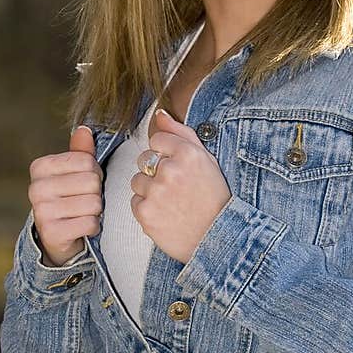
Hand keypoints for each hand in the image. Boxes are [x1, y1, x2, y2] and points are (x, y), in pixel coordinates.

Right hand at [28, 126, 103, 265]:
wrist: (57, 238)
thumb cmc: (69, 199)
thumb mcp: (74, 173)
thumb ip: (80, 152)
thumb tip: (83, 129)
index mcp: (40, 167)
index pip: (86, 161)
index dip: (94, 173)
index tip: (83, 183)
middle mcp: (36, 187)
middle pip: (92, 181)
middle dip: (96, 193)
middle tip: (83, 201)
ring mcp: (42, 211)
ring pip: (93, 203)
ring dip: (95, 211)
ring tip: (81, 214)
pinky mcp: (52, 232)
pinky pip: (90, 223)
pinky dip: (93, 227)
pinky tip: (81, 227)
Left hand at [130, 109, 231, 264]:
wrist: (217, 239)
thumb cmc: (214, 199)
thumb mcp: (206, 160)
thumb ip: (181, 133)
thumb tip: (159, 114)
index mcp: (188, 153)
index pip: (157, 139)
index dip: (167, 154)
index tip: (178, 169)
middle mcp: (171, 170)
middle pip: (144, 159)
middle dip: (156, 172)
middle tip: (176, 189)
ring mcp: (156, 192)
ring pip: (137, 181)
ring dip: (149, 191)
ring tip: (170, 203)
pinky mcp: (145, 212)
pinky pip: (135, 201)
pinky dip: (147, 209)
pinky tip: (165, 214)